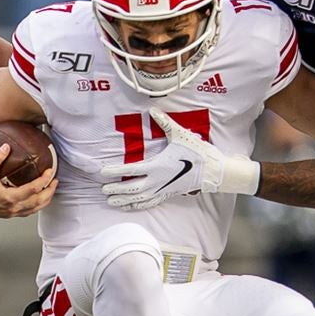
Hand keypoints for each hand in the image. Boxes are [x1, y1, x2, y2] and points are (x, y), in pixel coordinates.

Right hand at [0, 143, 56, 217]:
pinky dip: (37, 204)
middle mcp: (13, 207)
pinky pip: (28, 211)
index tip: (50, 171)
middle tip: (56, 180)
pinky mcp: (10, 214)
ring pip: (35, 208)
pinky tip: (38, 197)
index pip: (33, 189)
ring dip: (45, 199)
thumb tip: (6, 146)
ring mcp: (12, 213)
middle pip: (39, 201)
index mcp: (9, 198)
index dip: (44, 180)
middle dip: (50, 191)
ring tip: (51, 188)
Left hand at [100, 108, 247, 209]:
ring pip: (138, 198)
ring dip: (123, 200)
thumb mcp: (180, 135)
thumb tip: (153, 109)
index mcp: (157, 166)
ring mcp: (162, 190)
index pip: (130, 170)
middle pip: (131, 188)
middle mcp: (157, 181)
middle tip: (102, 189)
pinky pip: (149, 203)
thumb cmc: (196, 152)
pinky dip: (137, 206)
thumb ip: (164, 122)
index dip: (115, 171)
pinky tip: (129, 206)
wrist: (212, 171)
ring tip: (110, 201)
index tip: (102, 172)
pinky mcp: (168, 194)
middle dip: (116, 189)